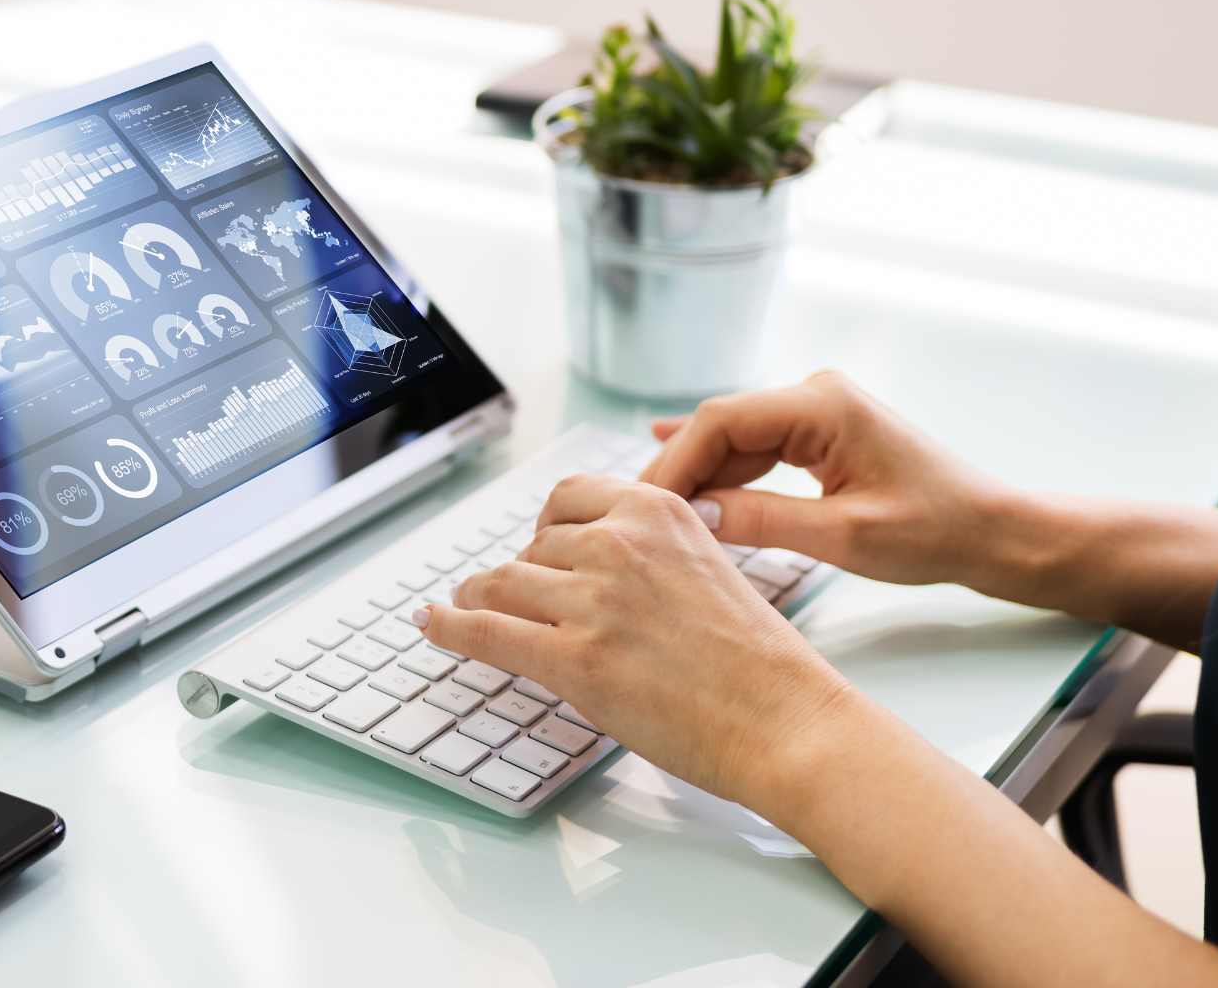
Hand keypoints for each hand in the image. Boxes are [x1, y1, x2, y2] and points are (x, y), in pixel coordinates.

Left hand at [420, 475, 846, 804]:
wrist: (785, 718)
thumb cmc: (758, 661)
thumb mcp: (709, 568)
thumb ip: (654, 554)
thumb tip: (594, 563)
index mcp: (657, 512)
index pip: (567, 500)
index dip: (543, 529)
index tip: (534, 548)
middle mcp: (620, 544)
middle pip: (533, 547)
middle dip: (521, 576)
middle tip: (515, 600)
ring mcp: (593, 601)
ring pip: (501, 583)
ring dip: (480, 599)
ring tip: (465, 609)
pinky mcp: (574, 659)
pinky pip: (487, 631)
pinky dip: (450, 627)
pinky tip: (433, 625)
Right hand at [637, 371, 1010, 592]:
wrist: (990, 531)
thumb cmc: (933, 531)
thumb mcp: (844, 536)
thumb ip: (763, 520)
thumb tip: (692, 518)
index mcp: (823, 404)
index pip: (721, 421)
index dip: (675, 463)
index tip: (640, 507)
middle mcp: (816, 393)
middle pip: (722, 425)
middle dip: (679, 470)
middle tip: (634, 518)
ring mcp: (819, 410)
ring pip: (735, 437)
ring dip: (699, 475)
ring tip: (652, 515)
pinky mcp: (822, 433)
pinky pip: (758, 447)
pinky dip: (725, 469)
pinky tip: (677, 471)